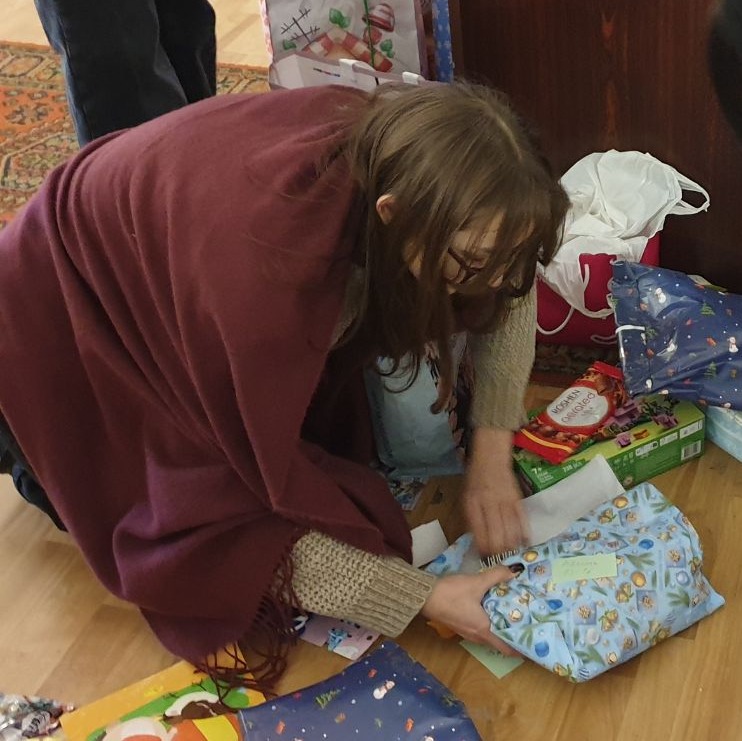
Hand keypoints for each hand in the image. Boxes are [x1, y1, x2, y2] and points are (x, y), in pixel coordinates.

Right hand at [420, 567, 519, 655]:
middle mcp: (477, 635)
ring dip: (500, 630)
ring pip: (489, 635)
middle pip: (499, 642)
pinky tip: (491, 609)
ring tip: (511, 616)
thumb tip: (515, 570)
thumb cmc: (451, 593)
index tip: (534, 643)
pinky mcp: (459, 625)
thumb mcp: (476, 582)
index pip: (507, 648)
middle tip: (527, 625)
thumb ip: (496, 575)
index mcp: (484, 630)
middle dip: (513, 636)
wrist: (425, 596)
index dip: (521, 649)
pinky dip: (489, 623)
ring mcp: (466, 632)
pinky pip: (479, 629)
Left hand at [463, 427, 529, 556]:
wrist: (491, 458)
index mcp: (473, 504)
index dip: (483, 548)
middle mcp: (489, 504)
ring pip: (510, 531)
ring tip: (510, 553)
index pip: (479, 533)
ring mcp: (505, 502)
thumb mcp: (466, 497)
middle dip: (498, 552)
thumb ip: (471, 518)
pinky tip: (524, 543)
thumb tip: (478, 542)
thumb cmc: (475, 479)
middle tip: (498, 559)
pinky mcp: (518, 500)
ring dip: (511, 546)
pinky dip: (524, 534)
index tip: (485, 558)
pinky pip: (522, 521)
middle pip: (496, 536)